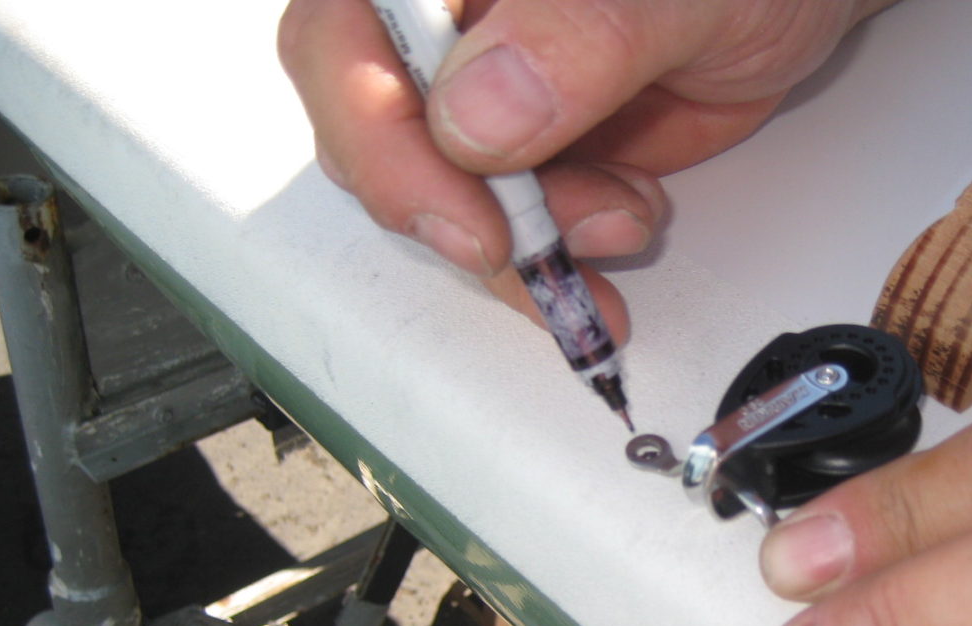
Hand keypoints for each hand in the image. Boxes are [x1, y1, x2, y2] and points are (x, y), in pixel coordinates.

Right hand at [278, 0, 893, 335]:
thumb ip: (581, 33)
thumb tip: (476, 114)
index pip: (345, 36)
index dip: (380, 133)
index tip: (471, 218)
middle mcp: (448, 19)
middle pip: (372, 125)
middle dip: (457, 210)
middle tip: (536, 252)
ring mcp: (485, 86)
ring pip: (442, 190)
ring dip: (522, 244)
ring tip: (626, 221)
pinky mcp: (531, 147)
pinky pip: (509, 219)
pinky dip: (557, 255)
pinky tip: (624, 228)